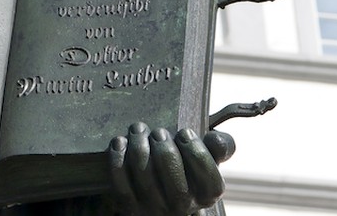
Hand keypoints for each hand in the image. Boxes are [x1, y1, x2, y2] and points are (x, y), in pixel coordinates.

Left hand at [105, 123, 232, 214]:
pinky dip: (118, 157)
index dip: (193, 147)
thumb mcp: (208, 161)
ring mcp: (154, 208)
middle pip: (172, 172)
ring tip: (139, 129)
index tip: (185, 132)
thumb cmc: (187, 172)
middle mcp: (182, 206)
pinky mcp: (130, 206)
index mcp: (207, 194)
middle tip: (159, 132)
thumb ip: (218, 147)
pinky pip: (120, 181)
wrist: (163, 201)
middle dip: (163, 145)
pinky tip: (121, 141)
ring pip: (143, 173)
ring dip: (138, 144)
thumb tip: (216, 138)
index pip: (205, 170)